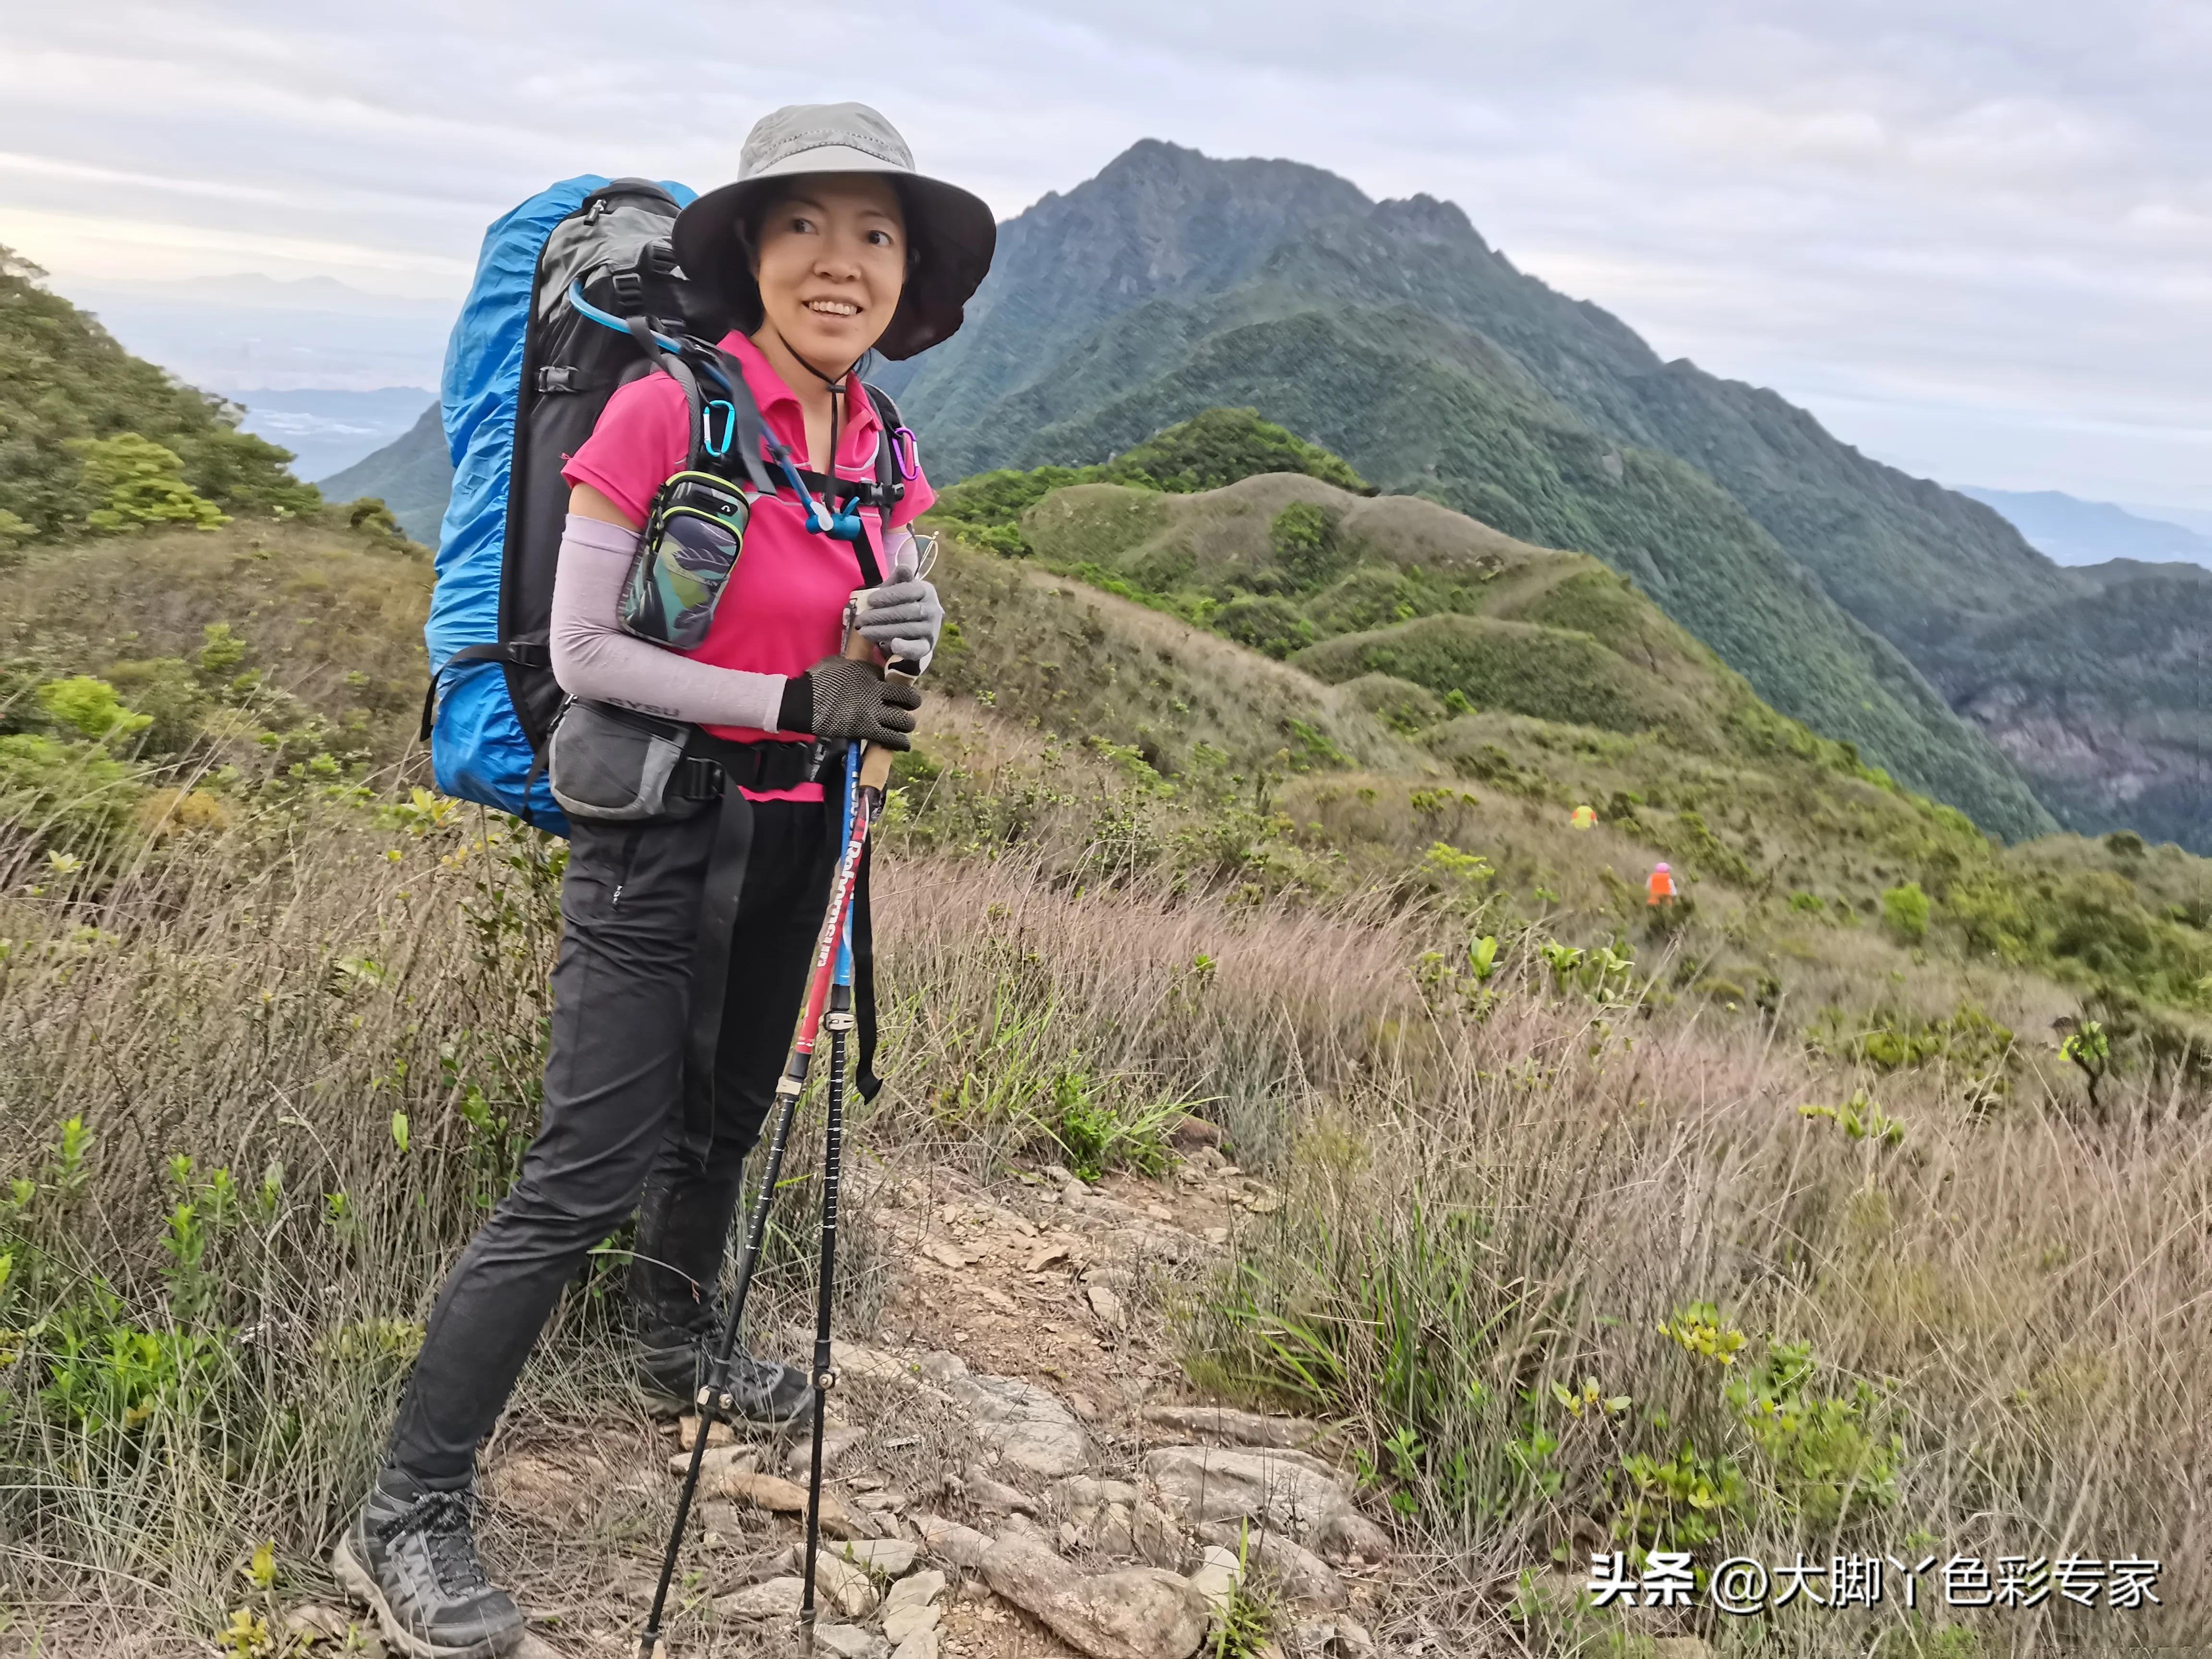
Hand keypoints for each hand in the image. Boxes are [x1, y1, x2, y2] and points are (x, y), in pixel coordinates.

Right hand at [781, 655, 921, 748]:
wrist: (802, 701)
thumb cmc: (815, 681)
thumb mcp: (836, 664)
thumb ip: (852, 665)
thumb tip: (856, 667)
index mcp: (868, 671)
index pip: (889, 677)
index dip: (891, 685)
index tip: (889, 691)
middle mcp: (876, 690)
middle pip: (907, 697)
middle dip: (911, 702)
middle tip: (908, 707)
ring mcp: (873, 711)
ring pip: (904, 720)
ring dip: (906, 724)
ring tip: (904, 727)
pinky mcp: (867, 729)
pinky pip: (892, 737)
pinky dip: (900, 742)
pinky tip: (903, 744)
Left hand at [857, 535, 942, 663]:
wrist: (917, 627)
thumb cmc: (904, 603)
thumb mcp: (900, 588)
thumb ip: (899, 579)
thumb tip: (903, 567)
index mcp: (927, 591)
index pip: (909, 591)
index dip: (889, 596)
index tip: (870, 600)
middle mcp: (933, 609)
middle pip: (906, 612)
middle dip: (881, 616)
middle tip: (861, 619)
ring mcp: (931, 629)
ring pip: (907, 629)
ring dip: (883, 631)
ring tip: (863, 631)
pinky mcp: (927, 646)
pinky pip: (917, 648)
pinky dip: (906, 647)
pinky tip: (893, 645)